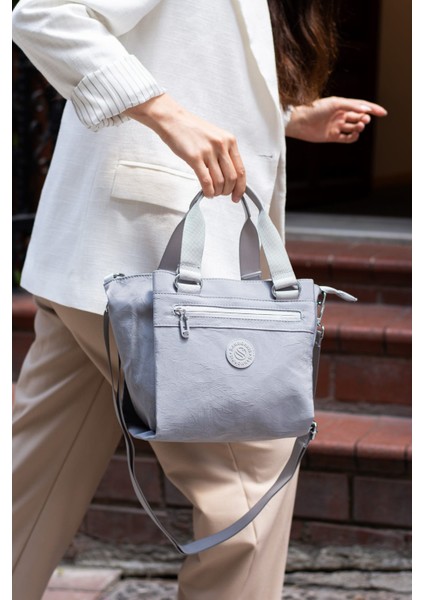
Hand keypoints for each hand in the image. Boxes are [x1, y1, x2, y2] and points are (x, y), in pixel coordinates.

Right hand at [124, 93, 245, 201]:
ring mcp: (208, 151)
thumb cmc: (192, 129)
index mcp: (229, 141)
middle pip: (231, 178)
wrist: (173, 119)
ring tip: (213, 193)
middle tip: (222, 195)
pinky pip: (206, 181)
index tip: (237, 196)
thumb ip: (224, 154)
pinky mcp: (195, 157)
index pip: (241, 170)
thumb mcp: (215, 137)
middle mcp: (221, 145)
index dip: (240, 187)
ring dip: (217, 192)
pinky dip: (208, 191)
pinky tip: (206, 193)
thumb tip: (229, 175)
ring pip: (219, 182)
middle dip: (228, 191)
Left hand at [285, 96, 387, 143]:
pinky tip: (354, 134)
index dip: (373, 109)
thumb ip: (351, 106)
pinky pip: (347, 138)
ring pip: (354, 127)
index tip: (383, 113)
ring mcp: (336, 126)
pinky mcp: (332, 136)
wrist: (299, 121)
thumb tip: (366, 110)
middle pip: (359, 116)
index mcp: (342, 104)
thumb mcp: (335, 104)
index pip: (361, 106)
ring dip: (359, 127)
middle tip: (364, 120)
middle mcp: (340, 115)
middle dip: (364, 118)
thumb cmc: (315, 109)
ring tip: (358, 126)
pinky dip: (353, 137)